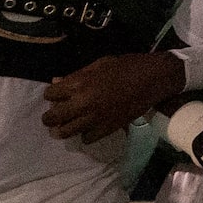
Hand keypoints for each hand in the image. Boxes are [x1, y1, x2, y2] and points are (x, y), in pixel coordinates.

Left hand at [43, 51, 186, 140]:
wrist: (153, 79)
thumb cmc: (127, 66)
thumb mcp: (100, 64)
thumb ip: (77, 75)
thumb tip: (57, 82)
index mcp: (80, 83)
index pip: (50, 94)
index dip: (52, 94)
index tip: (57, 95)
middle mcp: (83, 103)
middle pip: (52, 118)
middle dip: (50, 117)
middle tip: (54, 115)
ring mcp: (94, 118)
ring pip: (66, 132)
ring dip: (63, 129)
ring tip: (66, 125)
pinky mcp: (106, 129)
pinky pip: (86, 138)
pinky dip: (85, 134)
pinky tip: (90, 126)